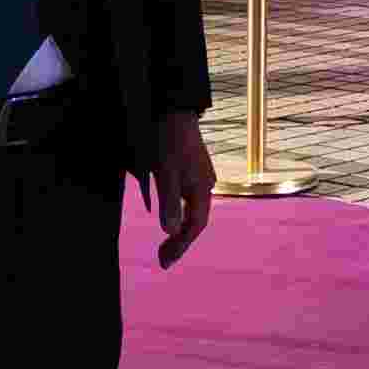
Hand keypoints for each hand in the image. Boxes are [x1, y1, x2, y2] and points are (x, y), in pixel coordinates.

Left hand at [153, 112, 215, 268]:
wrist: (173, 106)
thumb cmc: (169, 138)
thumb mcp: (165, 170)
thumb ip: (169, 200)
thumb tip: (170, 231)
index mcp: (202, 187)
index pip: (195, 225)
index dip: (181, 245)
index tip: (165, 262)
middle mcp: (205, 183)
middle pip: (196, 219)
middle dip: (181, 241)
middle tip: (163, 258)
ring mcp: (200, 175)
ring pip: (192, 208)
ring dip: (180, 228)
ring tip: (167, 243)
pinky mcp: (191, 167)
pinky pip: (188, 197)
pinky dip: (179, 211)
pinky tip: (170, 214)